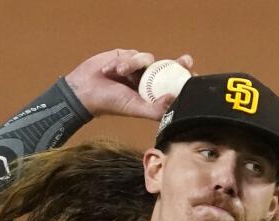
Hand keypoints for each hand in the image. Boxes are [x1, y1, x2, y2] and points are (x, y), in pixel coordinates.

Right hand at [64, 49, 193, 120]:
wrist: (84, 90)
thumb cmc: (109, 103)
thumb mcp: (135, 108)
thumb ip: (155, 108)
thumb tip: (174, 99)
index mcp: (151, 95)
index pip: (171, 87)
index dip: (183, 81)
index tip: (194, 77)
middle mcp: (147, 82)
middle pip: (167, 69)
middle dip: (177, 63)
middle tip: (186, 60)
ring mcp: (137, 68)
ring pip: (146, 59)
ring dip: (132, 64)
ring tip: (118, 72)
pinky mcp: (126, 56)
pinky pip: (132, 54)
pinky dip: (122, 61)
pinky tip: (109, 69)